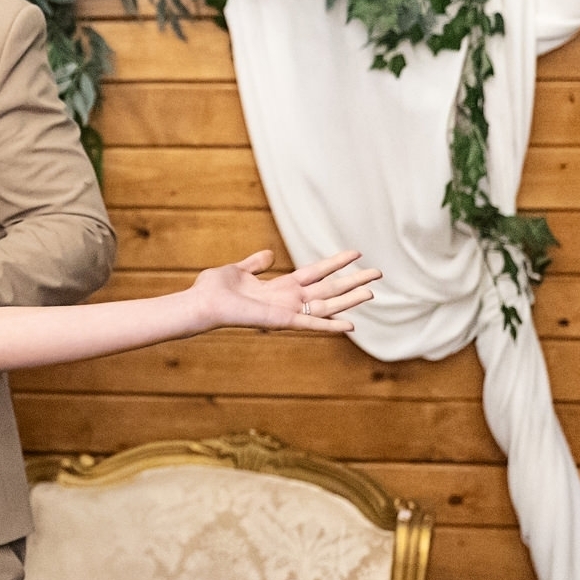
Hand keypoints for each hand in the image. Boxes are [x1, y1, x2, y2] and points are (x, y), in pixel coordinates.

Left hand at [192, 250, 378, 330]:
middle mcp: (288, 300)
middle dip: (353, 281)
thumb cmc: (213, 290)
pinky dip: (331, 326)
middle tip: (378, 272)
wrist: (201, 303)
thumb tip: (268, 254)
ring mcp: (288, 312)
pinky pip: (311, 325)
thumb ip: (255, 264)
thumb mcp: (238, 270)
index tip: (356, 253)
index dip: (335, 262)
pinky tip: (351, 325)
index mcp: (280, 287)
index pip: (315, 272)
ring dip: (349, 300)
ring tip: (372, 292)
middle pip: (328, 288)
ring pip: (326, 305)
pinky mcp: (282, 322)